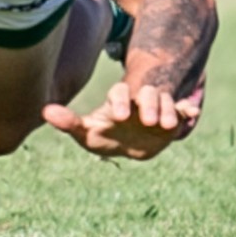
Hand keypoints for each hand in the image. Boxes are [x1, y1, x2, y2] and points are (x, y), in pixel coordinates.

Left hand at [43, 79, 203, 160]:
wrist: (129, 143)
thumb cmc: (104, 134)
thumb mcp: (86, 132)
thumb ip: (68, 122)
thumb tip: (44, 112)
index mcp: (118, 100)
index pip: (119, 93)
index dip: (120, 101)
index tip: (118, 116)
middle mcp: (139, 101)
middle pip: (147, 93)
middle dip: (149, 104)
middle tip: (148, 120)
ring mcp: (158, 109)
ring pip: (165, 101)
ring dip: (167, 110)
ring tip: (167, 125)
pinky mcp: (173, 119)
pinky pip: (182, 111)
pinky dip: (187, 110)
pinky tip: (191, 113)